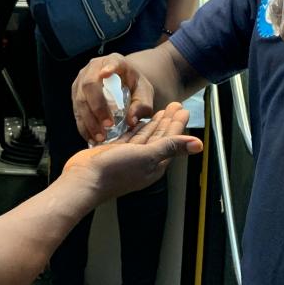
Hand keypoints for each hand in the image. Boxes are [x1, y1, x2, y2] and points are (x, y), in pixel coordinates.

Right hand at [62, 104, 200, 199]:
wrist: (85, 179)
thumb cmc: (115, 171)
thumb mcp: (148, 157)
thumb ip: (171, 147)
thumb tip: (198, 145)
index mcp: (156, 164)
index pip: (171, 140)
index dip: (178, 124)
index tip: (183, 108)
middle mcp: (144, 161)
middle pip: (160, 137)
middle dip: (169, 121)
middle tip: (175, 105)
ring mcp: (129, 157)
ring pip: (146, 136)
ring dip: (154, 123)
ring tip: (161, 111)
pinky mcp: (115, 152)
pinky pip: (130, 137)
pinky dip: (137, 128)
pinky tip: (138, 122)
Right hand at [72, 53, 154, 145]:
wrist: (122, 84)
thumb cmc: (135, 87)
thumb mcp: (145, 93)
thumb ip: (142, 105)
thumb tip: (131, 120)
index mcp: (114, 61)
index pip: (111, 62)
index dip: (108, 68)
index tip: (106, 74)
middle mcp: (93, 68)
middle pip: (89, 85)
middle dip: (97, 107)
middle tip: (108, 125)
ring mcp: (81, 81)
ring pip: (79, 100)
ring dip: (89, 120)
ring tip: (100, 137)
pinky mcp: (75, 95)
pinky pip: (76, 111)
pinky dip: (83, 126)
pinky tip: (92, 138)